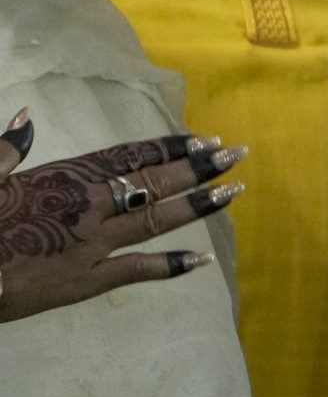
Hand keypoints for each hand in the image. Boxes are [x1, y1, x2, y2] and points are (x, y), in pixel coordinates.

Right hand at [0, 110, 247, 323]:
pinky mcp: (84, 282)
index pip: (129, 156)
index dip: (170, 147)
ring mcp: (90, 244)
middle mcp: (87, 206)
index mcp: (64, 177)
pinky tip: (202, 260)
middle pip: (153, 182)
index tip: (203, 140)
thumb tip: (26, 114)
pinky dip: (171, 266)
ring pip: (155, 220)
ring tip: (233, 191)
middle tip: (237, 154)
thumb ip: (8, 147)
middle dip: (197, 168)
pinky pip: (137, 270)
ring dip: (196, 205)